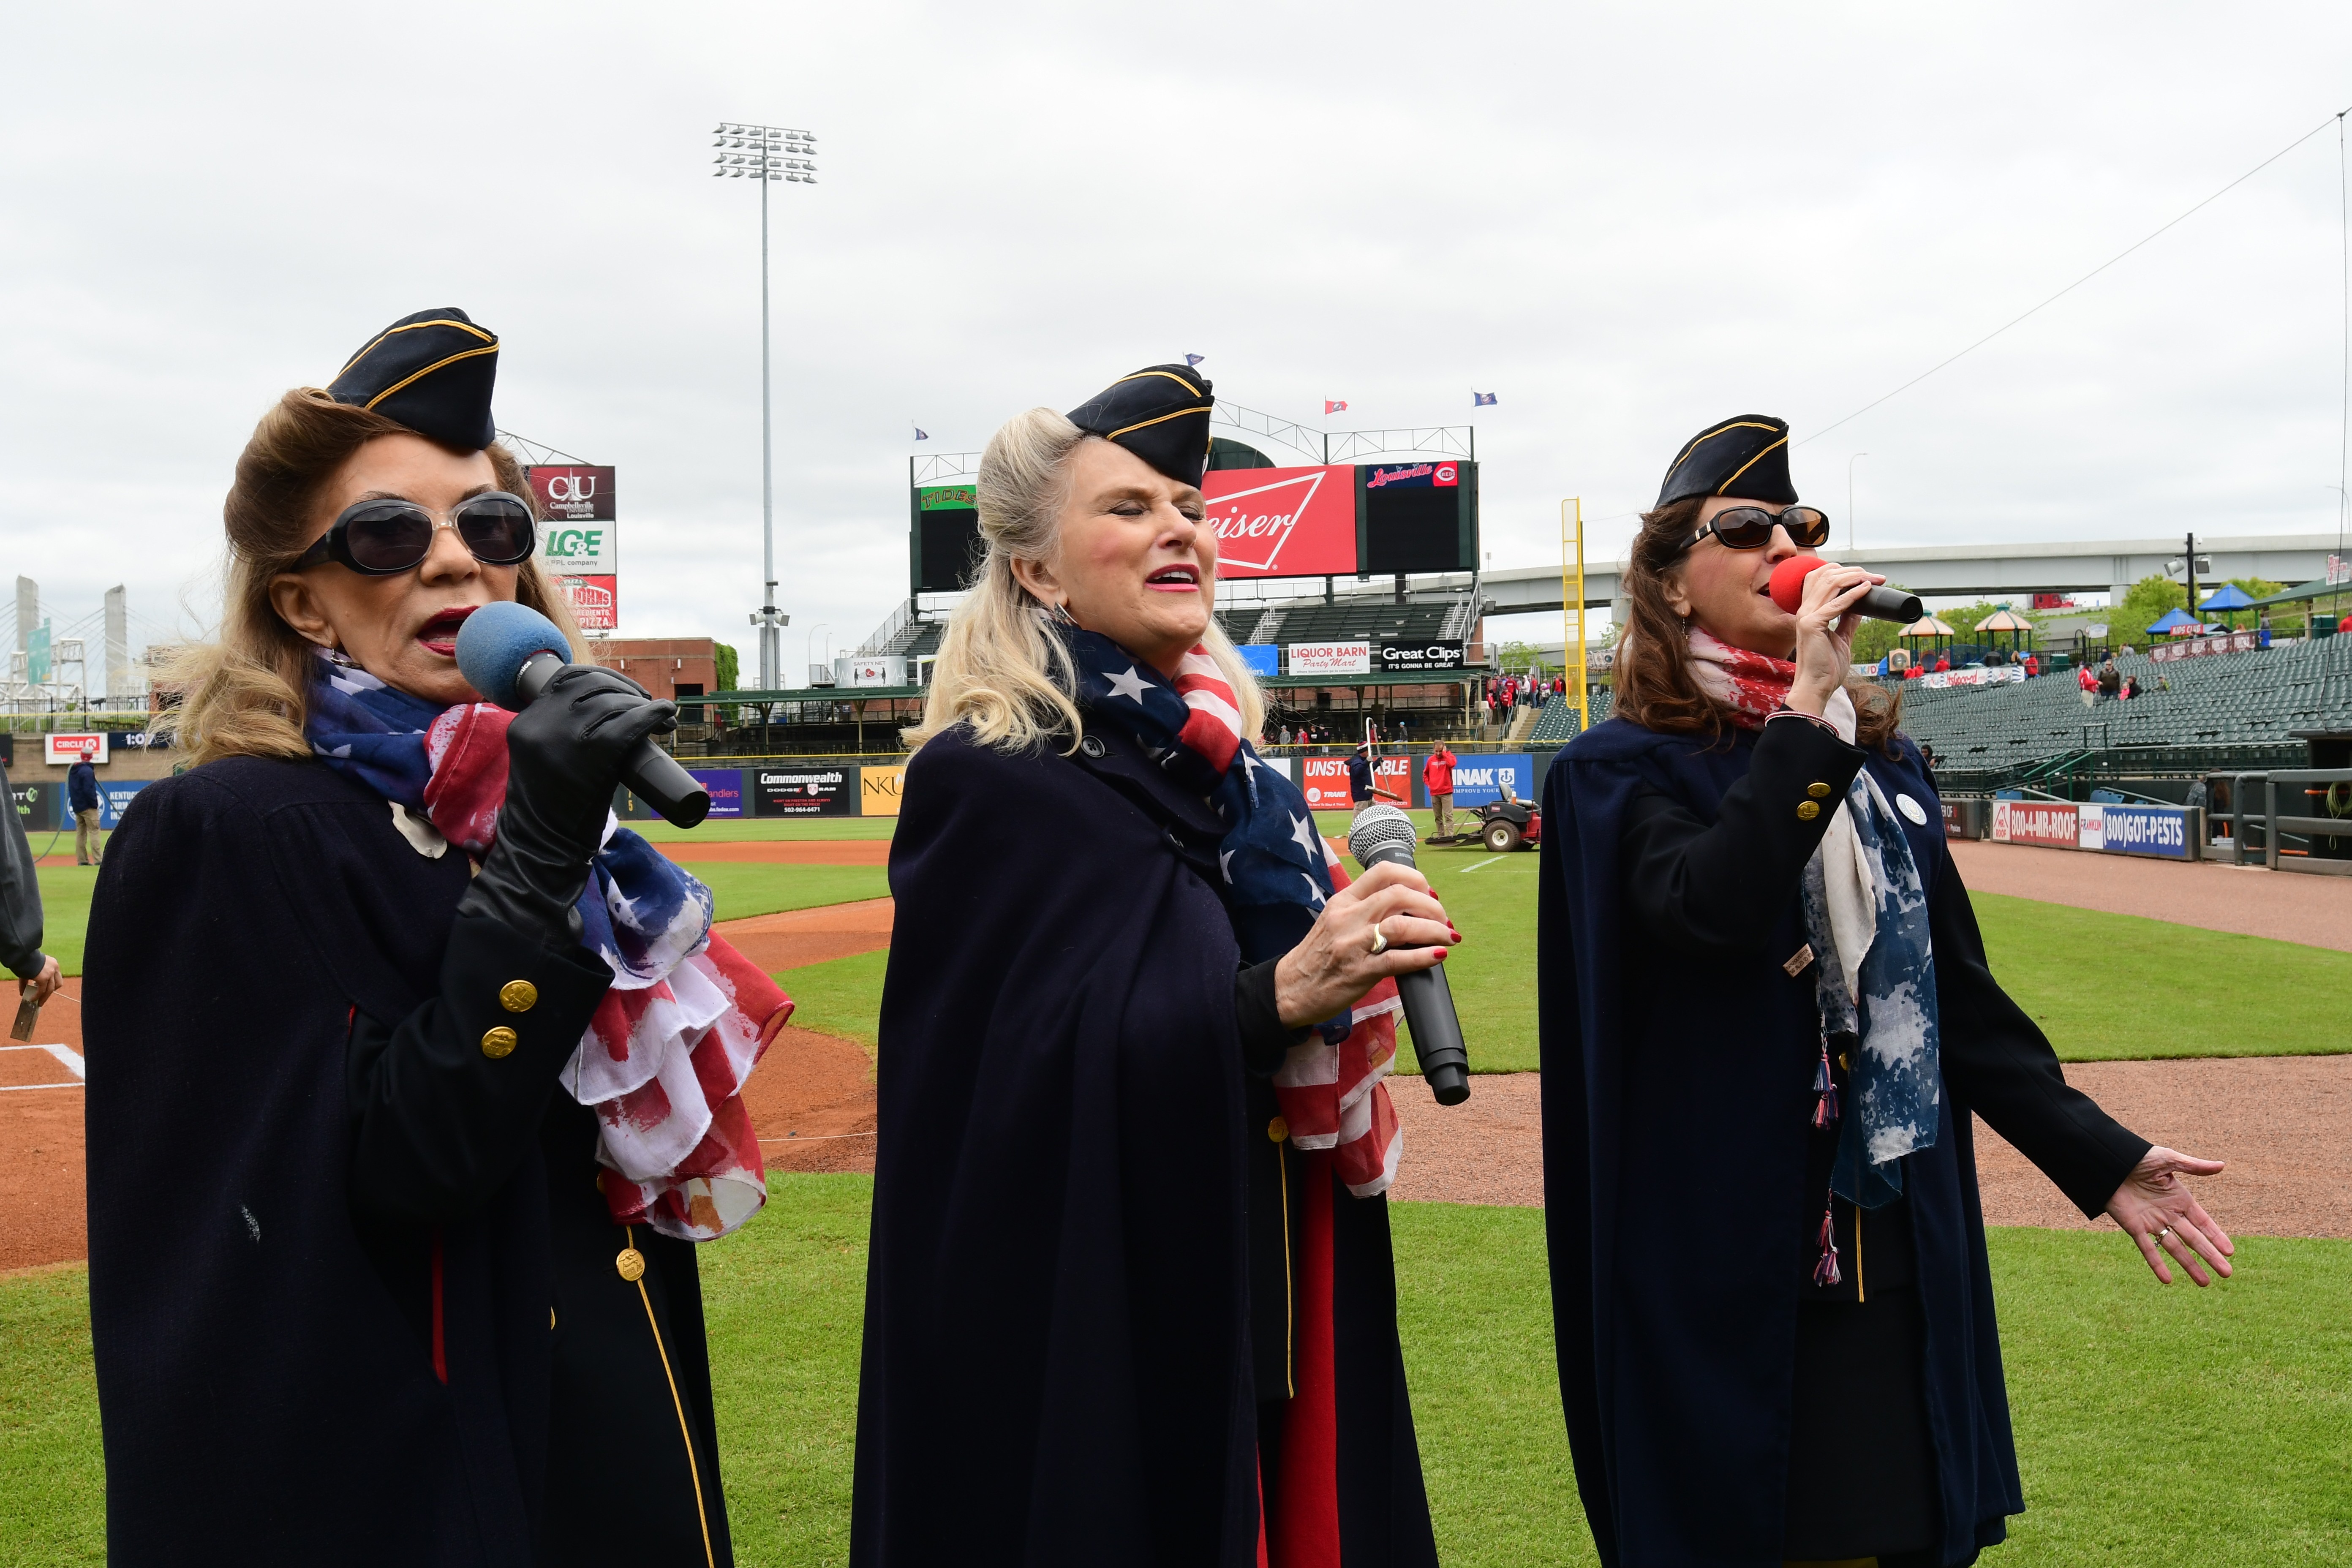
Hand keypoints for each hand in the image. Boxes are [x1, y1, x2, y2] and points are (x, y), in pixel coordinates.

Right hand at [19, 954, 59, 1007]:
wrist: (22, 955)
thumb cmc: (25, 960)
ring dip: (44, 997)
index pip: (57, 977)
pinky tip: (32, 999)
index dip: (52, 984)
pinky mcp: (44, 978)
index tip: (47, 990)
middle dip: (51, 992)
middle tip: (44, 997)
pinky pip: (42, 990)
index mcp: (53, 964)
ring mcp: (50, 973)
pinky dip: (37, 996)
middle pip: (57, 984)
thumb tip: (22, 992)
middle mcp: (54, 968)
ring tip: (39, 1002)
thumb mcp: (31, 969)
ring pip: (50, 989)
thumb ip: (28, 980)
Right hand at [461, 666, 675, 944]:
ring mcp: (564, 737)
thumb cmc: (551, 808)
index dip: (604, 679)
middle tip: (649, 706)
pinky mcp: (591, 754)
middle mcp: (540, 722)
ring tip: (662, 721)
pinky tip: (666, 716)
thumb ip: (557, 732)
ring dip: (643, 705)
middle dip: (626, 689)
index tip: (626, 692)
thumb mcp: (542, 758)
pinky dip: (653, 715)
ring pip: (613, 703)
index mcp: (526, 721)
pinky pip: (629, 723)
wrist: (542, 848)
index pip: (567, 678)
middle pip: (593, 685)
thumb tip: (606, 708)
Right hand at [1273, 860, 1456, 1027]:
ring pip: (1401, 924)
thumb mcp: (1336, 921)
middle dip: (1430, 905)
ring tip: (1447, 936)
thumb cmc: (1318, 957)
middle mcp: (1348, 917)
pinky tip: (1438, 955)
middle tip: (1443, 920)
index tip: (1428, 893)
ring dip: (1433, 928)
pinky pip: (1397, 960)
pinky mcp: (1359, 972)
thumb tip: (1409, 908)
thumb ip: (1366, 910)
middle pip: (1399, 895)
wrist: (1290, 989)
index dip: (1415, 878)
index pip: (1383, 872)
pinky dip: (1423, 956)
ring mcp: (1352, 944)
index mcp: (1343, 900)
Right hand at [1786, 563, 1885, 715]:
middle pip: (1826, 576)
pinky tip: (1866, 589)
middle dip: (1853, 572)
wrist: (1816, 687)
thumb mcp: (1842, 638)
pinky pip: (1836, 604)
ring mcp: (1806, 616)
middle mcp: (1805, 610)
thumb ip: (1848, 620)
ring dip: (1856, 578)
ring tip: (1874, 579)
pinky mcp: (1812, 625)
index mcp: (1809, 612)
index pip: (1822, 579)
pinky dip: (1853, 594)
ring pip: (1830, 583)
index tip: (1867, 577)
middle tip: (1876, 576)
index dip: (1844, 573)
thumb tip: (1862, 605)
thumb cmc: (1826, 668)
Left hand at [2104, 1146, 2232, 1285]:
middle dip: (2210, 1256)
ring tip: (2205, 1283)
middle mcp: (2168, 1214)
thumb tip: (2222, 1165)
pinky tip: (2166, 1280)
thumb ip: (2193, 1166)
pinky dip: (2156, 1264)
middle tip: (2227, 1273)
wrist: (2107, 1161)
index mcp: (2179, 1199)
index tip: (2230, 1252)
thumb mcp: (2168, 1159)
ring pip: (2174, 1248)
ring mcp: (2152, 1222)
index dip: (2216, 1236)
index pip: (2202, 1222)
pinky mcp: (2133, 1227)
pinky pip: (2147, 1248)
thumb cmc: (2138, 1157)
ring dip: (2189, 1265)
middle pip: (2193, 1239)